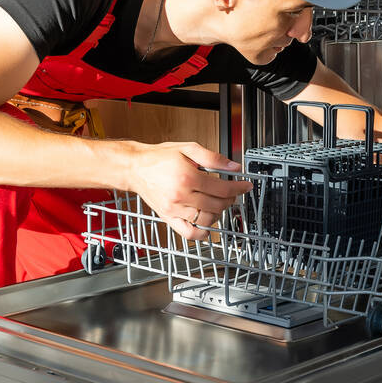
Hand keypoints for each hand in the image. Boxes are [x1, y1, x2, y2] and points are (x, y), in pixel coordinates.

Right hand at [126, 142, 252, 238]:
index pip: (222, 188)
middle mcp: (181, 196)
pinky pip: (189, 233)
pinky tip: (207, 224)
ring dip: (219, 213)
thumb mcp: (188, 149)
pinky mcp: (168, 217)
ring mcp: (174, 209)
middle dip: (230, 199)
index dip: (238, 188)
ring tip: (218, 204)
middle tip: (231, 192)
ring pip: (207, 220)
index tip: (245, 186)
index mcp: (187, 177)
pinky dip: (202, 233)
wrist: (135, 167)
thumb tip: (234, 167)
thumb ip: (213, 158)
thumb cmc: (159, 158)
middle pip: (217, 205)